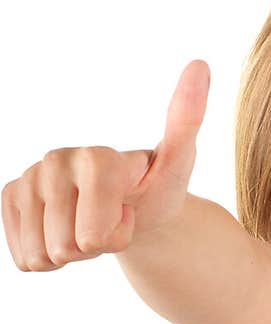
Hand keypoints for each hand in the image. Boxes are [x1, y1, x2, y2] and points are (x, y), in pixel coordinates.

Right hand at [1, 59, 210, 270]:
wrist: (132, 206)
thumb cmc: (156, 186)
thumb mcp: (180, 163)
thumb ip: (187, 118)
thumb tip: (200, 64)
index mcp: (95, 156)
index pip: (95, 234)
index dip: (118, 235)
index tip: (130, 210)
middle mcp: (55, 159)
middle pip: (68, 247)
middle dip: (96, 246)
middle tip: (112, 219)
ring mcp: (29, 178)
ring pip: (44, 255)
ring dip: (74, 254)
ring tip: (91, 223)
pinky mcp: (11, 198)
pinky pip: (26, 258)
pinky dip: (50, 259)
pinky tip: (67, 231)